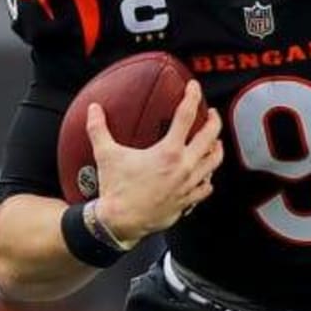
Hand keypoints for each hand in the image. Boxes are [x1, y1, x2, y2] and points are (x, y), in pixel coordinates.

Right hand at [87, 81, 223, 242]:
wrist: (120, 222)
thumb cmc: (116, 189)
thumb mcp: (106, 155)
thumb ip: (99, 129)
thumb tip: (94, 109)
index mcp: (168, 152)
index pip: (186, 116)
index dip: (192, 97)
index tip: (194, 88)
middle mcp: (184, 167)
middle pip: (210, 137)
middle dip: (214, 121)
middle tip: (211, 113)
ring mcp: (188, 185)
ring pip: (213, 163)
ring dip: (216, 149)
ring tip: (215, 142)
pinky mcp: (186, 201)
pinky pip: (206, 188)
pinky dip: (208, 178)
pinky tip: (205, 175)